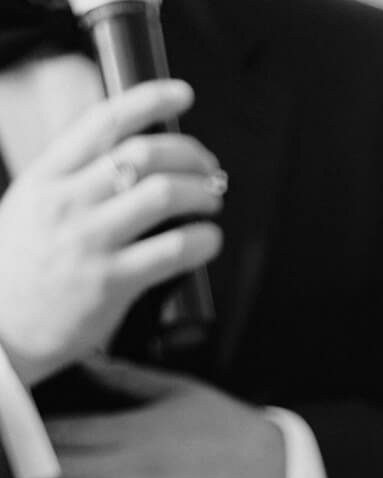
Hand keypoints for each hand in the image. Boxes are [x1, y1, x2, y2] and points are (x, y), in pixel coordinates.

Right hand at [0, 81, 223, 388]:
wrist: (0, 328)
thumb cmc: (18, 271)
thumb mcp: (30, 207)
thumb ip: (71, 183)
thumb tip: (125, 167)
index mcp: (47, 176)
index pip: (103, 122)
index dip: (149, 100)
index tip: (180, 96)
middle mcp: (68, 201)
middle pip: (143, 154)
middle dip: (189, 154)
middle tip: (209, 167)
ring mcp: (90, 241)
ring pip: (162, 195)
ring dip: (201, 193)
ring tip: (212, 201)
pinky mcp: (111, 283)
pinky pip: (171, 251)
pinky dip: (202, 241)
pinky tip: (210, 240)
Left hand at [12, 360, 285, 477]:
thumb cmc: (238, 436)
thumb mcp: (182, 392)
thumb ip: (126, 379)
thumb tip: (85, 362)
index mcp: (128, 427)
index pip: (54, 428)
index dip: (22, 435)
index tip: (7, 438)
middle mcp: (123, 467)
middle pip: (46, 467)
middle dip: (15, 474)